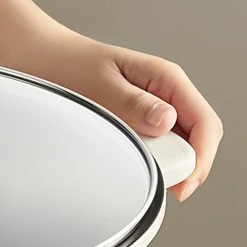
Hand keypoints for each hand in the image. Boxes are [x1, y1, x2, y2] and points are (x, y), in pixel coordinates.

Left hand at [23, 30, 222, 201]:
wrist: (42, 60)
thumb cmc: (68, 66)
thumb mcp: (100, 84)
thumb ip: (132, 103)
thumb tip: (166, 121)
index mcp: (166, 79)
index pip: (205, 124)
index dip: (201, 158)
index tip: (183, 186)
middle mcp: (165, 96)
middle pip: (196, 140)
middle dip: (184, 167)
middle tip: (156, 185)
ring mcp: (153, 111)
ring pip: (178, 148)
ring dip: (164, 166)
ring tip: (138, 176)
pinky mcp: (137, 124)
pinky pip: (155, 149)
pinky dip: (149, 164)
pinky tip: (131, 169)